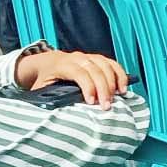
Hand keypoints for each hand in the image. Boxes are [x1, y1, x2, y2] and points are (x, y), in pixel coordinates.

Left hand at [15, 49, 129, 108]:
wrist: (48, 62)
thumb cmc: (45, 79)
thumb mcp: (42, 89)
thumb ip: (51, 97)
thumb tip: (62, 110)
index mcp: (63, 65)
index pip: (80, 73)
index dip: (88, 87)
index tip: (92, 103)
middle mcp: (78, 58)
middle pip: (96, 70)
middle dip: (104, 88)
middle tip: (107, 106)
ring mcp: (89, 56)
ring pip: (106, 65)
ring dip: (114, 81)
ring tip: (119, 97)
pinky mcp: (97, 58)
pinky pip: (112, 64)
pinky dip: (120, 74)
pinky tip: (123, 87)